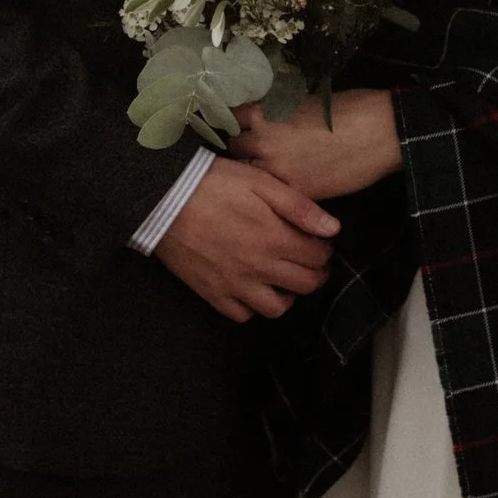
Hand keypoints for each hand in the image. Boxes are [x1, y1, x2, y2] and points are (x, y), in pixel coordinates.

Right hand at [154, 157, 338, 322]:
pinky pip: (242, 315)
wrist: (163, 197)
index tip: (321, 242)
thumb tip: (334, 229)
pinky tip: (254, 288)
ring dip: (288, 295)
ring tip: (285, 278)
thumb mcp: (261, 181)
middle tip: (311, 261)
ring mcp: (233, 284)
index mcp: (274, 238)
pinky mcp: (211, 293)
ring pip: (276, 308)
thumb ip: (300, 207)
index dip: (325, 249)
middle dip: (317, 273)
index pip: (318, 257)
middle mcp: (257, 268)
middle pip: (305, 285)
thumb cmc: (214, 183)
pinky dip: (253, 307)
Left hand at [229, 88, 402, 201]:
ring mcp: (278, 170)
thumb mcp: (304, 100)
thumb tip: (265, 116)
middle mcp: (264, 142)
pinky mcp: (296, 193)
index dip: (240, 122)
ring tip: (270, 167)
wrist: (380, 133)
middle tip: (258, 147)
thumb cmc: (349, 107)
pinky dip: (275, 188)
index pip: (233, 118)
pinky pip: (273, 193)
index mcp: (265, 113)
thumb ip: (278, 110)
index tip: (246, 125)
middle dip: (245, 146)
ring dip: (256, 169)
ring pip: (249, 173)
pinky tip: (285, 183)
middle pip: (235, 147)